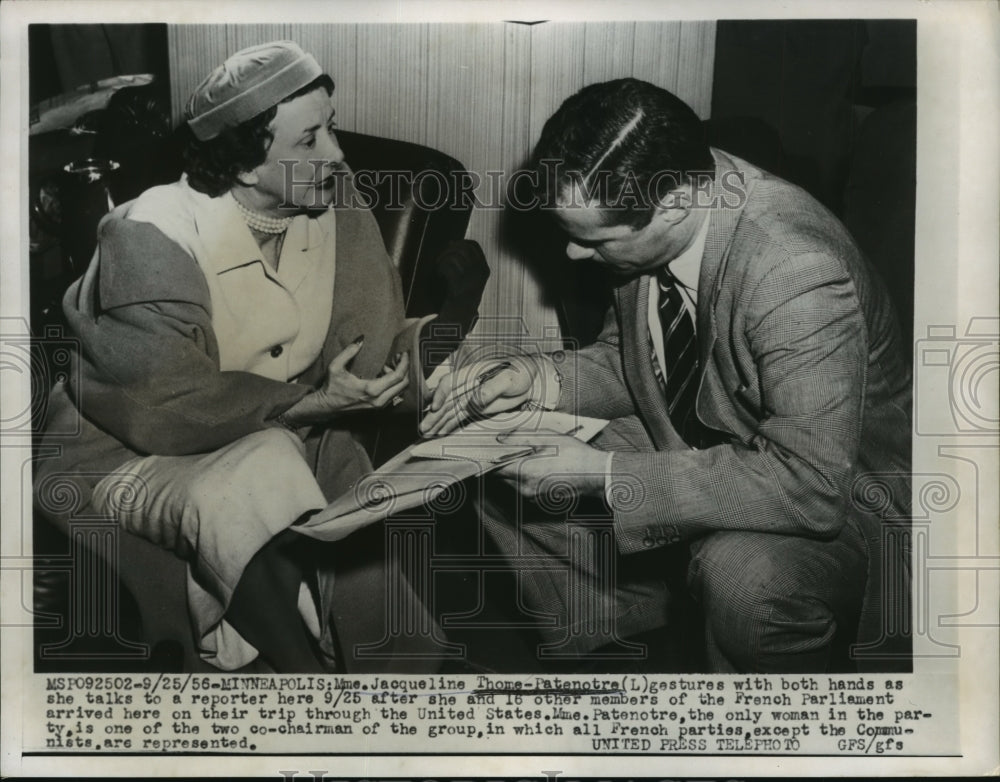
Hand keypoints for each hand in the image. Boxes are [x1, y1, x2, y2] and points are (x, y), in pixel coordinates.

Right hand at [284, 340, 408, 422]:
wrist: (327, 407)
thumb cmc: (331, 387)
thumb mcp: (335, 367)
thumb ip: (349, 351)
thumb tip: (361, 338)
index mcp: (371, 390)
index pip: (397, 376)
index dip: (404, 363)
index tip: (403, 353)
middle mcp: (379, 400)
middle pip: (403, 384)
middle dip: (405, 368)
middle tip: (398, 357)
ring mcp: (380, 406)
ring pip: (400, 390)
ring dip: (399, 376)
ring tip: (388, 365)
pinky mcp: (378, 408)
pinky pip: (394, 394)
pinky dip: (395, 384)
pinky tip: (384, 375)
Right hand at [419, 358, 536, 436]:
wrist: (529, 378)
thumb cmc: (520, 373)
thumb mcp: (508, 379)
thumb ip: (490, 389)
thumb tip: (474, 401)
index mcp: (471, 374)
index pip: (450, 383)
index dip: (440, 395)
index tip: (435, 408)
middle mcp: (466, 386)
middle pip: (446, 400)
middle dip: (434, 415)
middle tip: (423, 428)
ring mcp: (469, 398)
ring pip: (449, 411)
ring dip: (437, 422)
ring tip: (425, 434)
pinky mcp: (475, 408)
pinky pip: (458, 417)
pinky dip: (448, 425)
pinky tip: (439, 433)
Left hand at [434, 240, 489, 296]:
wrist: (459, 315)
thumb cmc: (462, 294)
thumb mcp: (470, 276)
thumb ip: (465, 260)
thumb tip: (451, 242)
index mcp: (484, 269)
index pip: (474, 245)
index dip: (460, 242)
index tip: (450, 246)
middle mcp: (480, 272)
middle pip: (463, 247)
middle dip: (449, 249)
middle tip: (440, 257)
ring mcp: (471, 278)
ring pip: (454, 255)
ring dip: (442, 259)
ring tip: (438, 267)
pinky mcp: (460, 284)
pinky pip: (448, 266)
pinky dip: (440, 268)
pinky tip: (438, 275)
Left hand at [493, 430, 606, 499]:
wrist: (595, 475)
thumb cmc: (573, 454)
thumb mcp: (547, 438)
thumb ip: (520, 437)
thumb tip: (500, 438)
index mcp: (524, 471)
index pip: (493, 467)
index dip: (489, 456)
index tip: (489, 447)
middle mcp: (524, 488)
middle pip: (501, 476)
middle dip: (502, 463)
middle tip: (509, 448)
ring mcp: (531, 496)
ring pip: (511, 483)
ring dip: (514, 470)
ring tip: (527, 456)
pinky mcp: (539, 500)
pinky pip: (523, 488)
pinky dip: (524, 478)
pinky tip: (537, 467)